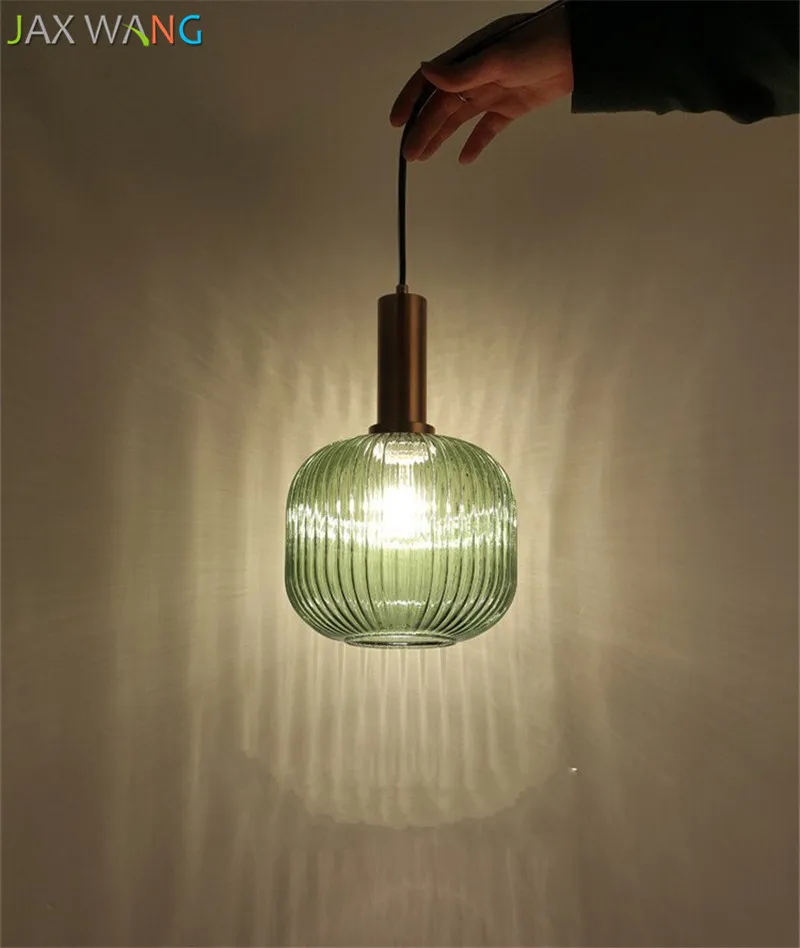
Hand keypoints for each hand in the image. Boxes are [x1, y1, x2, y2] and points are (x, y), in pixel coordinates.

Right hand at [390, 6, 572, 162]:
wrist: (579, 51)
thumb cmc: (538, 44)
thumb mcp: (498, 57)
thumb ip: (462, 71)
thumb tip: (426, 72)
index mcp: (467, 59)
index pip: (431, 82)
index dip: (411, 101)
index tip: (397, 123)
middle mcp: (476, 76)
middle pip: (442, 107)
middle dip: (423, 129)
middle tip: (409, 154)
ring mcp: (493, 92)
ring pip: (459, 119)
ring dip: (440, 137)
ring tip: (424, 157)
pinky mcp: (511, 107)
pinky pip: (488, 128)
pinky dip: (476, 143)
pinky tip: (463, 159)